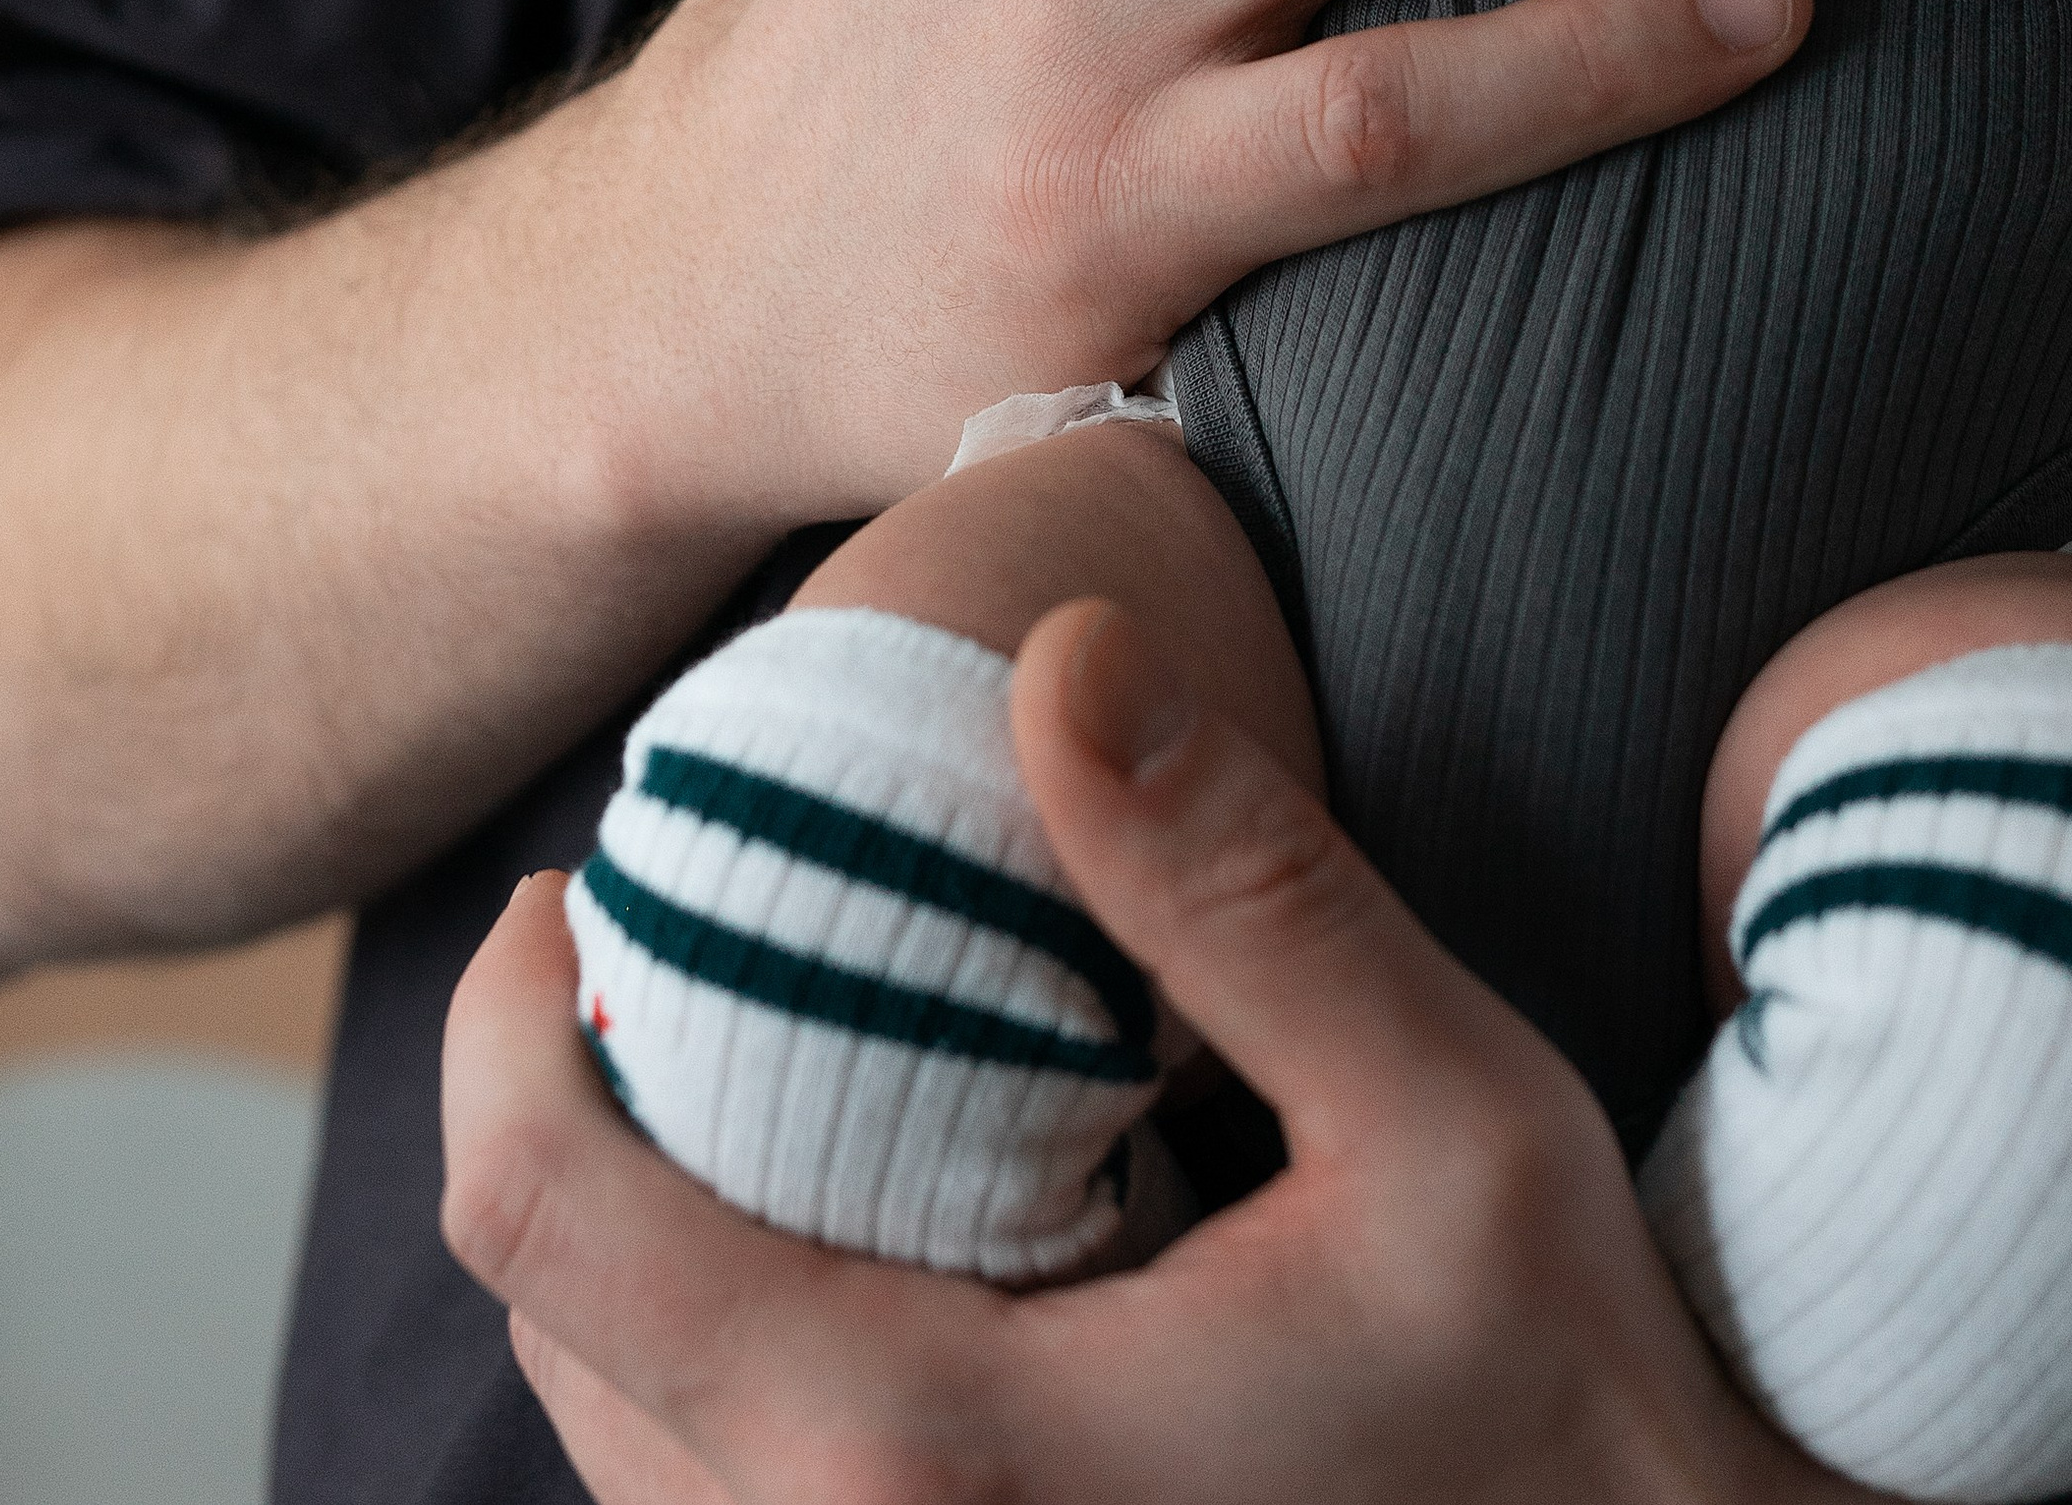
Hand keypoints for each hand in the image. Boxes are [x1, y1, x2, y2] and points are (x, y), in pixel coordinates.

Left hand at [442, 600, 1855, 1504]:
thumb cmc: (1567, 1397)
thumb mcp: (1446, 1115)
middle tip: (654, 933)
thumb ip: (1240, 888)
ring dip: (625, 1239)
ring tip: (725, 1055)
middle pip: (551, 1331)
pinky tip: (830, 1226)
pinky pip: (718, 1503)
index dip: (504, 1026)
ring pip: (618, 1442)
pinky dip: (709, 1351)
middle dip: (560, 1106)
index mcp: (927, 1455)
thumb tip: (1055, 651)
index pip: (553, 1227)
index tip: (569, 882)